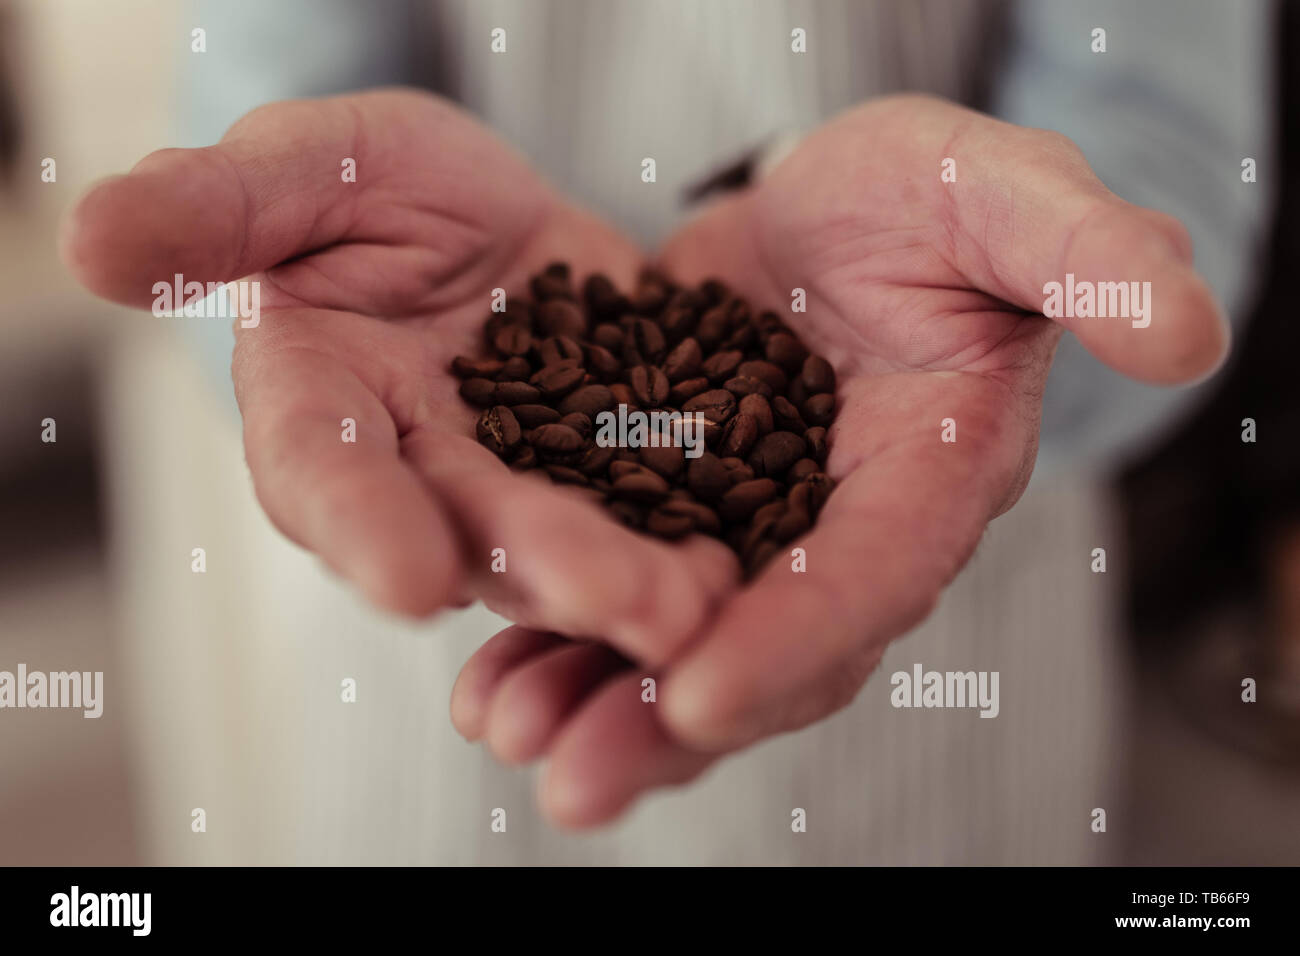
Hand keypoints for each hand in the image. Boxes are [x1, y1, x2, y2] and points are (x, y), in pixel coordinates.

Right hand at [60, 89, 737, 663]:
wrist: (485, 212)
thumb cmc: (368, 186)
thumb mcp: (302, 169)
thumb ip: (215, 208)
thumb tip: (91, 241)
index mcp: (324, 409)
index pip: (323, 472)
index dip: (360, 526)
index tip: (406, 580)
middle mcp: (422, 472)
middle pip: (470, 532)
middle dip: (539, 568)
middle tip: (609, 603)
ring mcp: (524, 479)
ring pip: (573, 541)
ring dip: (631, 584)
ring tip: (695, 606)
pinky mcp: (615, 464)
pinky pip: (654, 508)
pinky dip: (694, 540)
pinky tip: (742, 570)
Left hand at [452, 95, 1228, 825]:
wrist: (831, 204)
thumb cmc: (930, 198)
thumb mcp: (1004, 195)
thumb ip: (1091, 255)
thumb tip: (1184, 333)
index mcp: (925, 475)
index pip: (870, 577)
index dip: (794, 641)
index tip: (701, 697)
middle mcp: (833, 530)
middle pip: (762, 649)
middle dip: (668, 717)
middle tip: (578, 777)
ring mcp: (745, 528)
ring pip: (674, 641)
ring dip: (590, 696)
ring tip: (507, 729)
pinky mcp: (666, 502)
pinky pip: (611, 585)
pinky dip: (550, 628)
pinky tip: (484, 669)